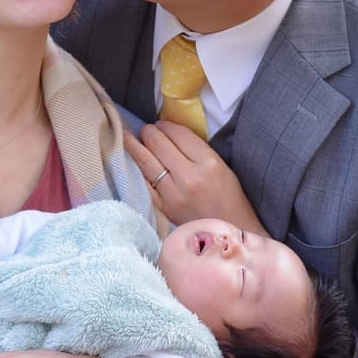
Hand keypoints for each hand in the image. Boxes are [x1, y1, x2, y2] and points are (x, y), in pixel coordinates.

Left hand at [125, 122, 266, 233]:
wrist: (227, 234)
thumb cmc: (229, 198)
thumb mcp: (222, 167)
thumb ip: (197, 150)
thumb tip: (170, 133)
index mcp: (208, 163)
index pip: (179, 134)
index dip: (166, 125)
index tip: (161, 123)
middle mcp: (189, 177)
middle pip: (159, 144)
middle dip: (149, 132)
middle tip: (146, 129)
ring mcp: (173, 194)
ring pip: (146, 162)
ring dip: (135, 146)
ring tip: (128, 137)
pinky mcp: (163, 208)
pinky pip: (144, 183)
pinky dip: (137, 169)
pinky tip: (132, 161)